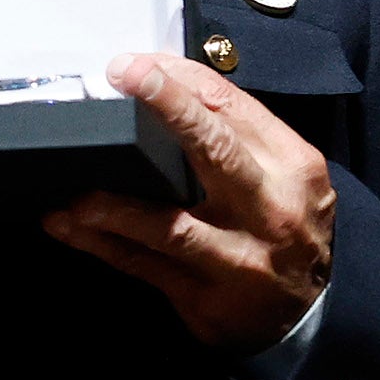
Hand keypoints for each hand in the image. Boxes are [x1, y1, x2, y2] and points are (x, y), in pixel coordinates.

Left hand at [43, 53, 335, 351]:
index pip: (233, 107)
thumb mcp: (282, 173)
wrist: (310, 313)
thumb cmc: (283, 225)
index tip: (133, 66)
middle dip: (166, 109)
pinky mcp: (207, 299)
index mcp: (291, 166)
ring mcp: (239, 258)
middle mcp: (270, 209)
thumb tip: (160, 80)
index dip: (178, 81)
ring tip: (73, 192)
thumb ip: (232, 131)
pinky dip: (101, 243)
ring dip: (114, 205)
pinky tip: (69, 226)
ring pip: (169, 224)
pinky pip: (143, 266)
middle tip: (118, 81)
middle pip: (214, 150)